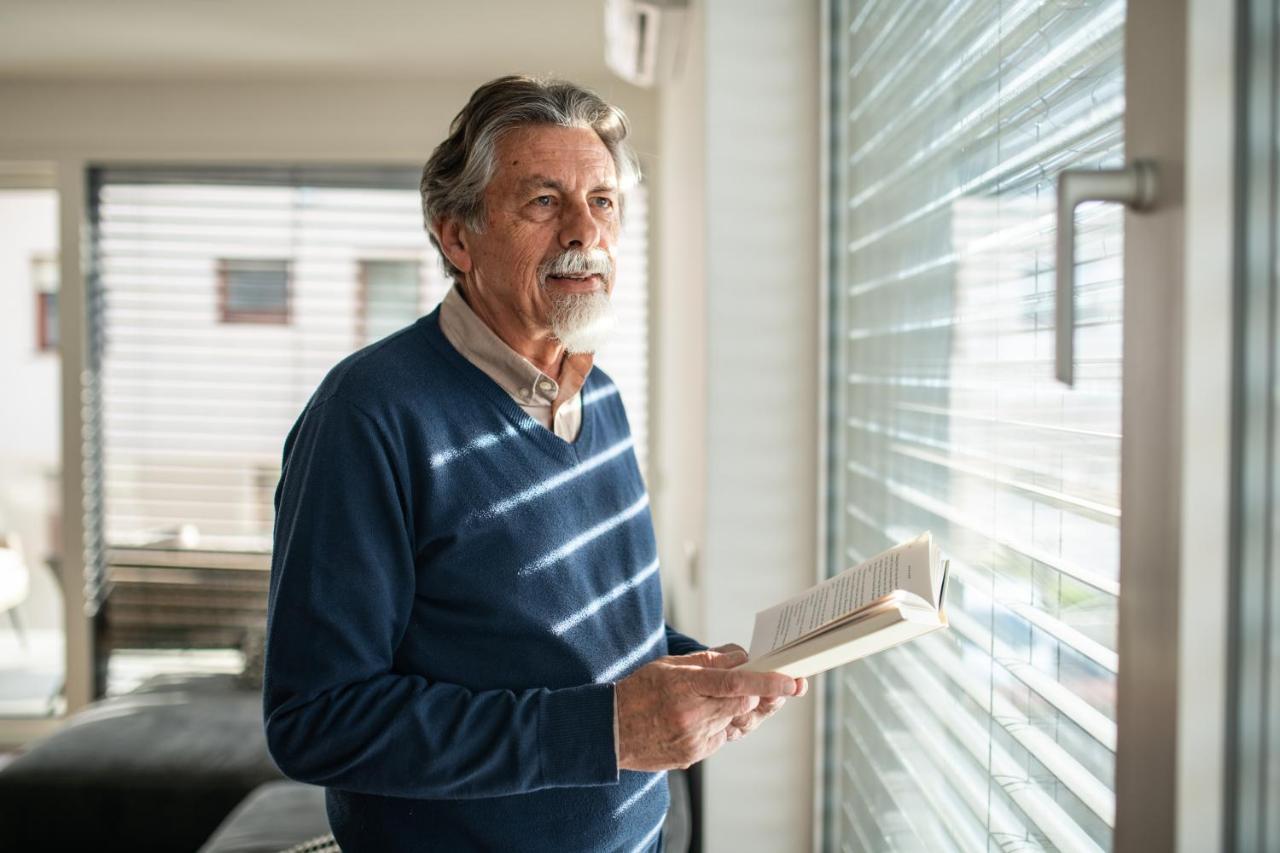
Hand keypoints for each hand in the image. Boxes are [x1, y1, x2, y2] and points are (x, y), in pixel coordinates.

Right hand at [614, 648, 798, 770]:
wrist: (609, 732)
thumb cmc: (638, 692)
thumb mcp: (669, 666)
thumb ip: (708, 661)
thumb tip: (741, 657)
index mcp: (686, 687)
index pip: (736, 683)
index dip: (768, 682)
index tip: (792, 681)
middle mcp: (693, 716)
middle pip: (744, 704)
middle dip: (766, 694)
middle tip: (785, 685)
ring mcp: (695, 739)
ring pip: (737, 722)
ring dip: (745, 708)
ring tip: (746, 696)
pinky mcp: (694, 755)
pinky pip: (723, 737)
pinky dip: (725, 724)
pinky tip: (713, 715)